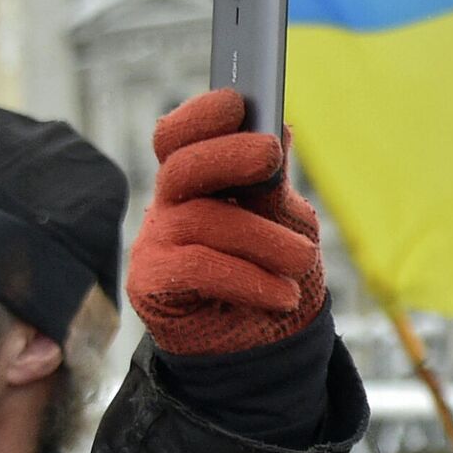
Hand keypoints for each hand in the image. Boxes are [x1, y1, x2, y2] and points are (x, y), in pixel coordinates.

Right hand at [127, 89, 325, 355]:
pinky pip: (199, 267)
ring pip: (204, 220)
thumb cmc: (270, 277)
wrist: (261, 350)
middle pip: (182, 166)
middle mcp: (169, 206)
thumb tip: (278, 127)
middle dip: (229, 154)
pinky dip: (250, 279)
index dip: (200, 115)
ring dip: (266, 239)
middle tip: (271, 157)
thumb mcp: (284, 224)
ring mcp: (154, 243)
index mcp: (197, 181)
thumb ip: (273, 183)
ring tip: (302, 260)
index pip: (179, 136)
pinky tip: (281, 294)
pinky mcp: (150, 283)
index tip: (237, 102)